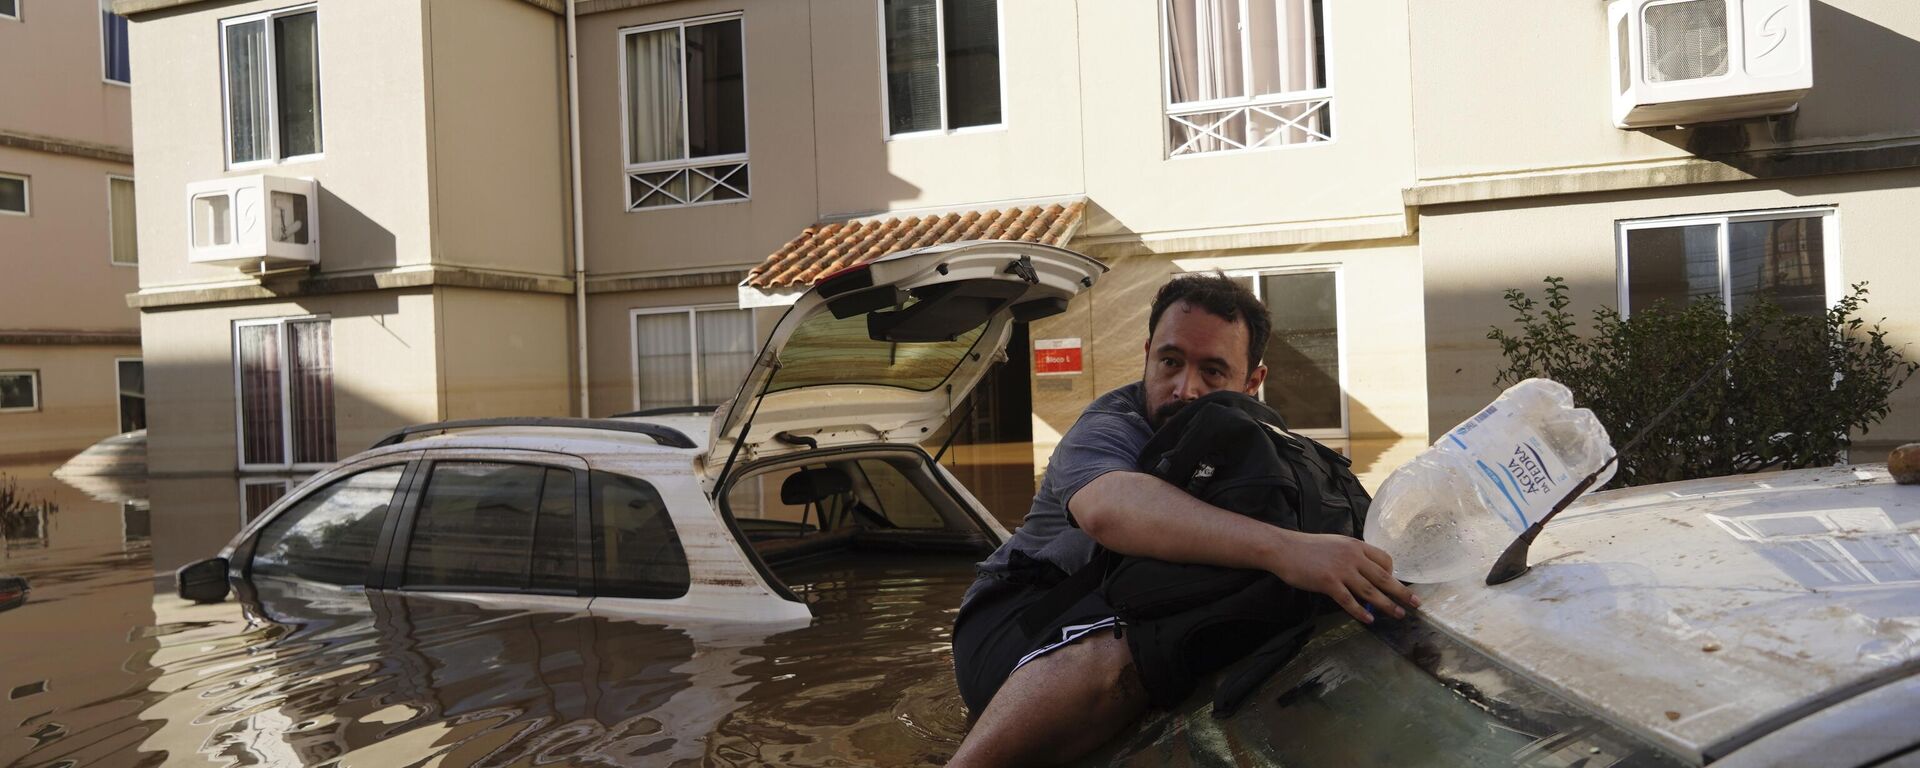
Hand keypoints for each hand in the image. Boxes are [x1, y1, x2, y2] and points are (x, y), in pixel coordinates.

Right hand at [1266, 531, 1419, 623]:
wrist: (1283, 549)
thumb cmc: (1306, 548)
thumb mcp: (1335, 544)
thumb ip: (1351, 555)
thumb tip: (1363, 571)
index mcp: (1355, 546)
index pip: (1384, 559)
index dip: (1393, 573)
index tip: (1394, 583)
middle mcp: (1352, 557)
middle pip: (1384, 577)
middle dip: (1402, 592)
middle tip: (1416, 603)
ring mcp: (1341, 570)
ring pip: (1370, 591)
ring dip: (1387, 605)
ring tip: (1399, 614)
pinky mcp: (1328, 583)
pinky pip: (1349, 600)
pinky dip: (1361, 611)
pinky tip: (1369, 619)